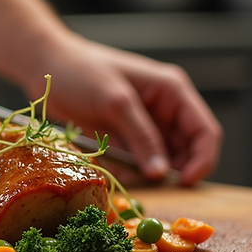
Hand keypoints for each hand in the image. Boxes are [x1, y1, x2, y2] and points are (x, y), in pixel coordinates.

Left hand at [37, 35, 222, 185]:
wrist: (46, 66)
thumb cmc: (81, 71)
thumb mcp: (115, 102)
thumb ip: (141, 137)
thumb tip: (161, 172)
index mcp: (172, 91)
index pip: (204, 131)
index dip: (202, 160)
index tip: (186, 182)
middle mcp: (163, 109)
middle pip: (186, 150)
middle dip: (172, 170)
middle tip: (152, 184)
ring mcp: (143, 124)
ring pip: (160, 160)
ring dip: (147, 172)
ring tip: (126, 173)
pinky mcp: (123, 136)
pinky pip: (136, 161)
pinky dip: (129, 170)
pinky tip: (113, 167)